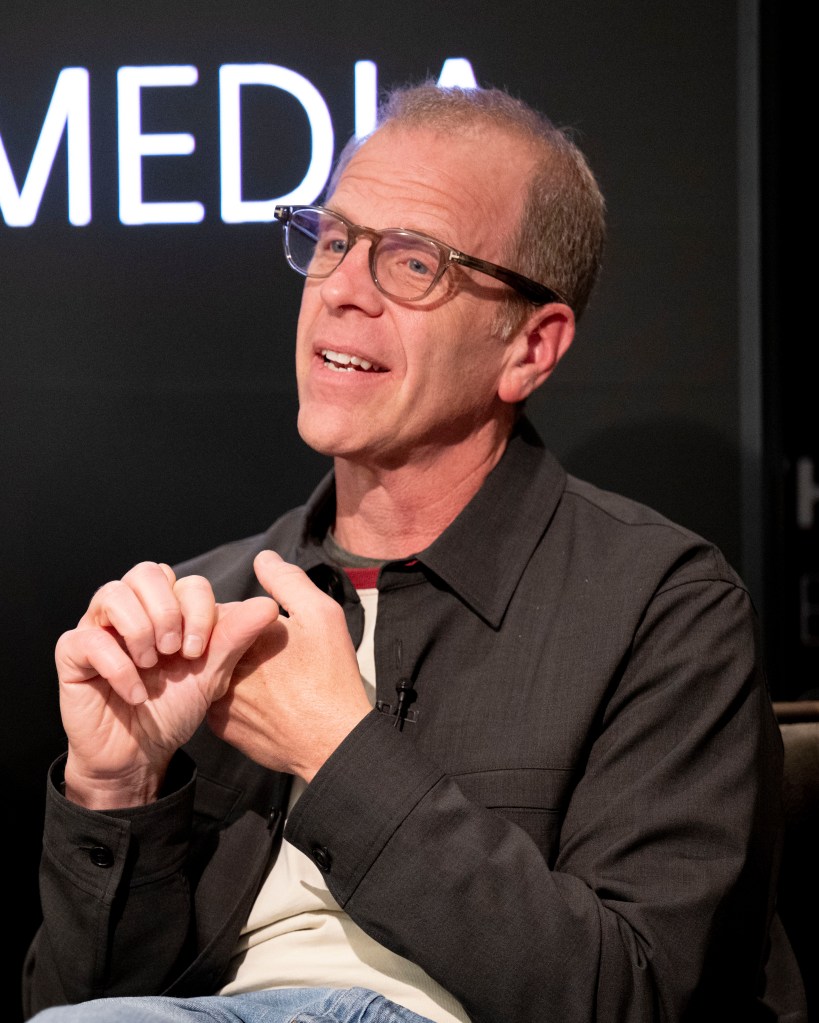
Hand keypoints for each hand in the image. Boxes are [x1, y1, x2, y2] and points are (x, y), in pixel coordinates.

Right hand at [56, 561, 278, 807]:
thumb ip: (235, 638)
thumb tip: (267, 605)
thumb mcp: (211, 673)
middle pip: (145, 572)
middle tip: (175, 652)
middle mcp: (130, 609)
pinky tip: (136, 694)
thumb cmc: (174, 708)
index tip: (200, 651)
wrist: (141, 754)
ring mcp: (99, 627)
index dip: (198, 610)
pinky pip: (88, 638)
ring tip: (152, 666)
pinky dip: (118, 666)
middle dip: (167, 612)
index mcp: (166, 608)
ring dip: (140, 630)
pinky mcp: (73, 654)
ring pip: (112, 593)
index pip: (186, 581)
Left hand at [207, 550, 370, 781]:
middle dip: (239, 641)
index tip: (269, 627)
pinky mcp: (220, 728)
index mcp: (238, 636)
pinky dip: (239, 696)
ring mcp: (215, 700)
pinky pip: (219, 700)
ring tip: (275, 677)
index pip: (219, 610)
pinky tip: (269, 700)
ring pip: (214, 669)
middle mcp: (217, 667)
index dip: (246, 615)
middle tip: (276, 654)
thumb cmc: (331, 678)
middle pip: (214, 640)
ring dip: (236, 667)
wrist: (334, 742)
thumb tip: (263, 559)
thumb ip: (287, 581)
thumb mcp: (320, 615)